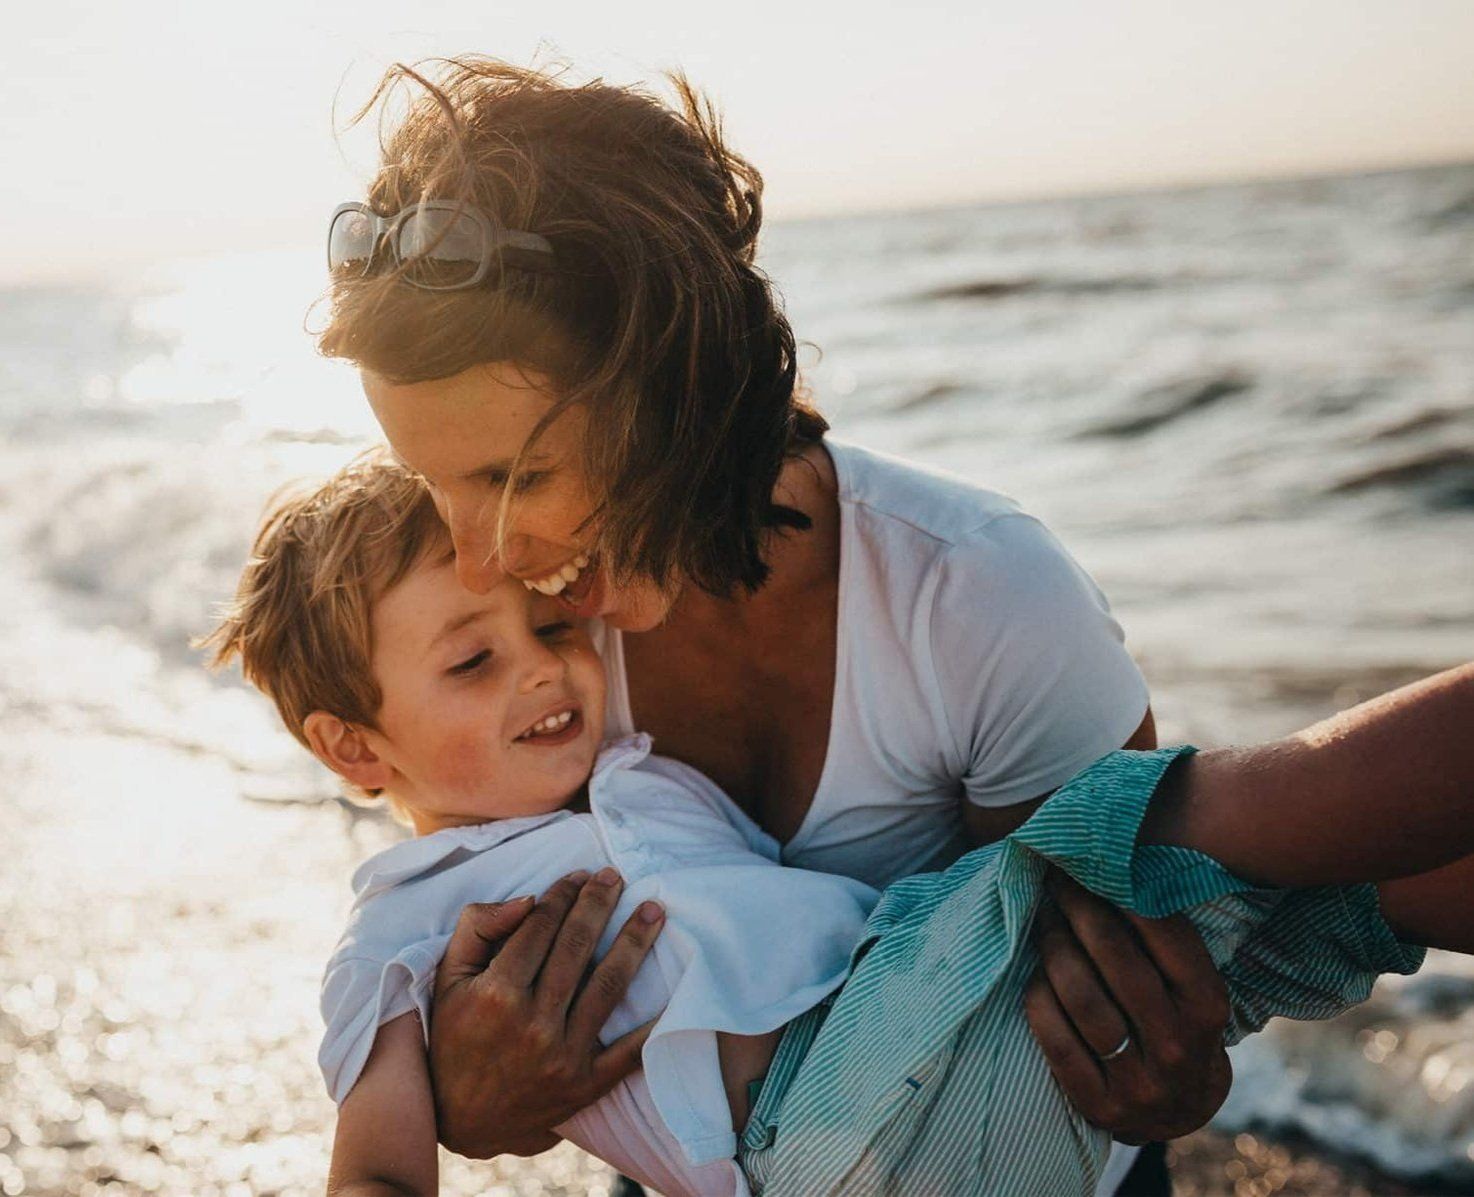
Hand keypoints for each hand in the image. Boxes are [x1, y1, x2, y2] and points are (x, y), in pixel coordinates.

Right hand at [428, 869, 665, 1158]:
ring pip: (609, 986)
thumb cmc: (454, 1038)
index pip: (540, 928)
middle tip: (616, 876)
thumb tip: (528, 899)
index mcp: (496, 994)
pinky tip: (673, 992)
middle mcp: (532, 1023)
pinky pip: (629, 1052)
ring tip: (654, 911)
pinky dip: (653, 1024)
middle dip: (599, 904)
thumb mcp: (448, 979)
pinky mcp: (585, 1086)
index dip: (563, 895)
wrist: (461, 1119)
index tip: (579, 875)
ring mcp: (562, 1056)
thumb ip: (478, 929)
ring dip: (634, 942)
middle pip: (577, 948)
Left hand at [1023, 869, 1231, 1143]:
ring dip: (1055, 948)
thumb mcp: (1192, 988)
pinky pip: (1055, 1039)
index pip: (1166, 936)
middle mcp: (1178, 1046)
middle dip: (1081, 910)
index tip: (1091, 864)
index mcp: (1207, 1008)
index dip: (1123, 893)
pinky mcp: (1099, 1104)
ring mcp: (1139, 1082)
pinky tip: (1035, 974)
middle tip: (1057, 881)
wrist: (1178, 1111)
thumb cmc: (1177, 1024)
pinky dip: (1039, 998)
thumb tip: (1114, 866)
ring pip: (1083, 999)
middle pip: (1117, 961)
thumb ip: (1164, 942)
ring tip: (1043, 919)